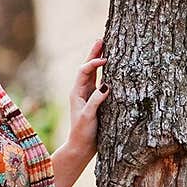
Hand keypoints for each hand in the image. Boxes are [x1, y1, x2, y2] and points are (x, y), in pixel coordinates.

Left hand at [66, 35, 108, 153]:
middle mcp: (81, 91)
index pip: (84, 71)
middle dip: (94, 54)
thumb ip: (96, 101)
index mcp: (76, 92)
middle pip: (87, 68)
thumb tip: (106, 85)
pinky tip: (110, 68)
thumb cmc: (82, 133)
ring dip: (98, 60)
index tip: (105, 59)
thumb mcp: (88, 117)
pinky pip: (99, 82)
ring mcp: (88, 95)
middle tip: (101, 39)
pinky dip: (104, 73)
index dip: (93, 63)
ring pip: (93, 74)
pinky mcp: (94, 101)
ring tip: (105, 47)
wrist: (81, 147)